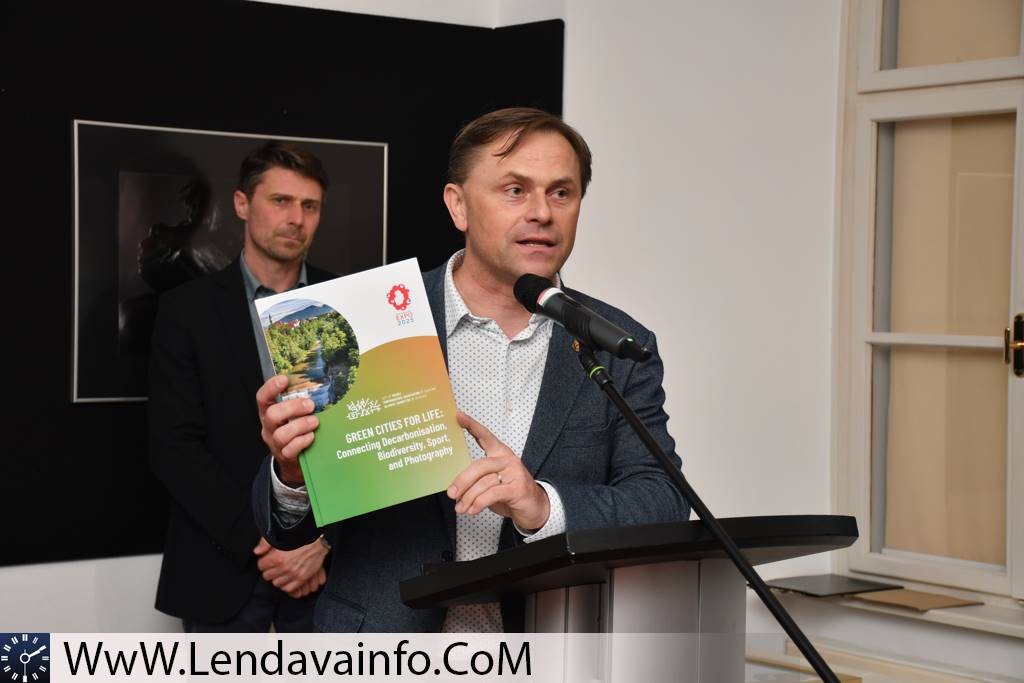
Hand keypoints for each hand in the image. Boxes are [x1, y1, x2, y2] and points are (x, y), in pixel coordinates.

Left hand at [253, 537, 327, 597]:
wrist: (318, 541)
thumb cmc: (300, 537)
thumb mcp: (281, 535)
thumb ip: (265, 543)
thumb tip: (257, 552)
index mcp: (277, 557)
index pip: (261, 565)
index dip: (264, 562)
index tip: (267, 560)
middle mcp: (284, 568)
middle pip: (267, 576)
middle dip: (269, 570)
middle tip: (274, 566)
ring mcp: (293, 574)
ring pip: (276, 583)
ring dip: (277, 578)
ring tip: (281, 572)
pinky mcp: (301, 578)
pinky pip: (288, 588)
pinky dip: (286, 585)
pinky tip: (287, 578)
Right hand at [257, 375, 317, 485]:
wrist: (293, 460)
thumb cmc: (295, 430)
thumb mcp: (293, 415)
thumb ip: (299, 402)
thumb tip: (318, 387)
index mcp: (269, 412)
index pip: (262, 398)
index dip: (271, 387)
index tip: (284, 379)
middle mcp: (269, 427)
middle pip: (272, 415)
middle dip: (292, 407)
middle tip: (310, 405)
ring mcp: (275, 442)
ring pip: (281, 434)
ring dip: (300, 425)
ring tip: (314, 422)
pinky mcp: (284, 456)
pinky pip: (290, 449)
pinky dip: (302, 441)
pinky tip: (311, 436)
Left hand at [448, 411, 549, 530]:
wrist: (534, 507)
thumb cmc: (509, 492)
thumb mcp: (492, 482)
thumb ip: (477, 480)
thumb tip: (454, 488)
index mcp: (500, 453)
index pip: (484, 435)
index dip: (471, 425)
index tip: (458, 416)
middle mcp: (507, 460)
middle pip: (480, 465)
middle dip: (462, 480)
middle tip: (451, 493)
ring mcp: (514, 473)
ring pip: (484, 483)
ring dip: (469, 498)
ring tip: (461, 508)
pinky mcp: (517, 489)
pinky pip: (492, 494)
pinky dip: (479, 503)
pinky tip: (473, 510)